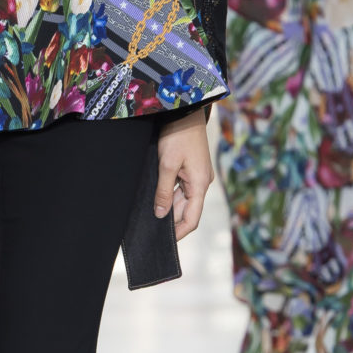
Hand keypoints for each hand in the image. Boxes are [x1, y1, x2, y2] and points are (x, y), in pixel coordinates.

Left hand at [153, 109, 212, 241]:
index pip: (192, 219)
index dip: (179, 233)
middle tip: (151, 229)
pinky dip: (170, 194)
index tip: (165, 241)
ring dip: (169, 206)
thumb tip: (161, 214)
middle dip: (171, 220)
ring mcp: (197, 176)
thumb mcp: (167, 164)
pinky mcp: (191, 169)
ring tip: (150, 214)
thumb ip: (163, 191)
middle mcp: (201, 183)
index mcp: (200, 185)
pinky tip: (156, 197)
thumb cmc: (178, 136)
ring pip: (183, 199)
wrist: (186, 111)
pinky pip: (181, 188)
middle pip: (187, 210)